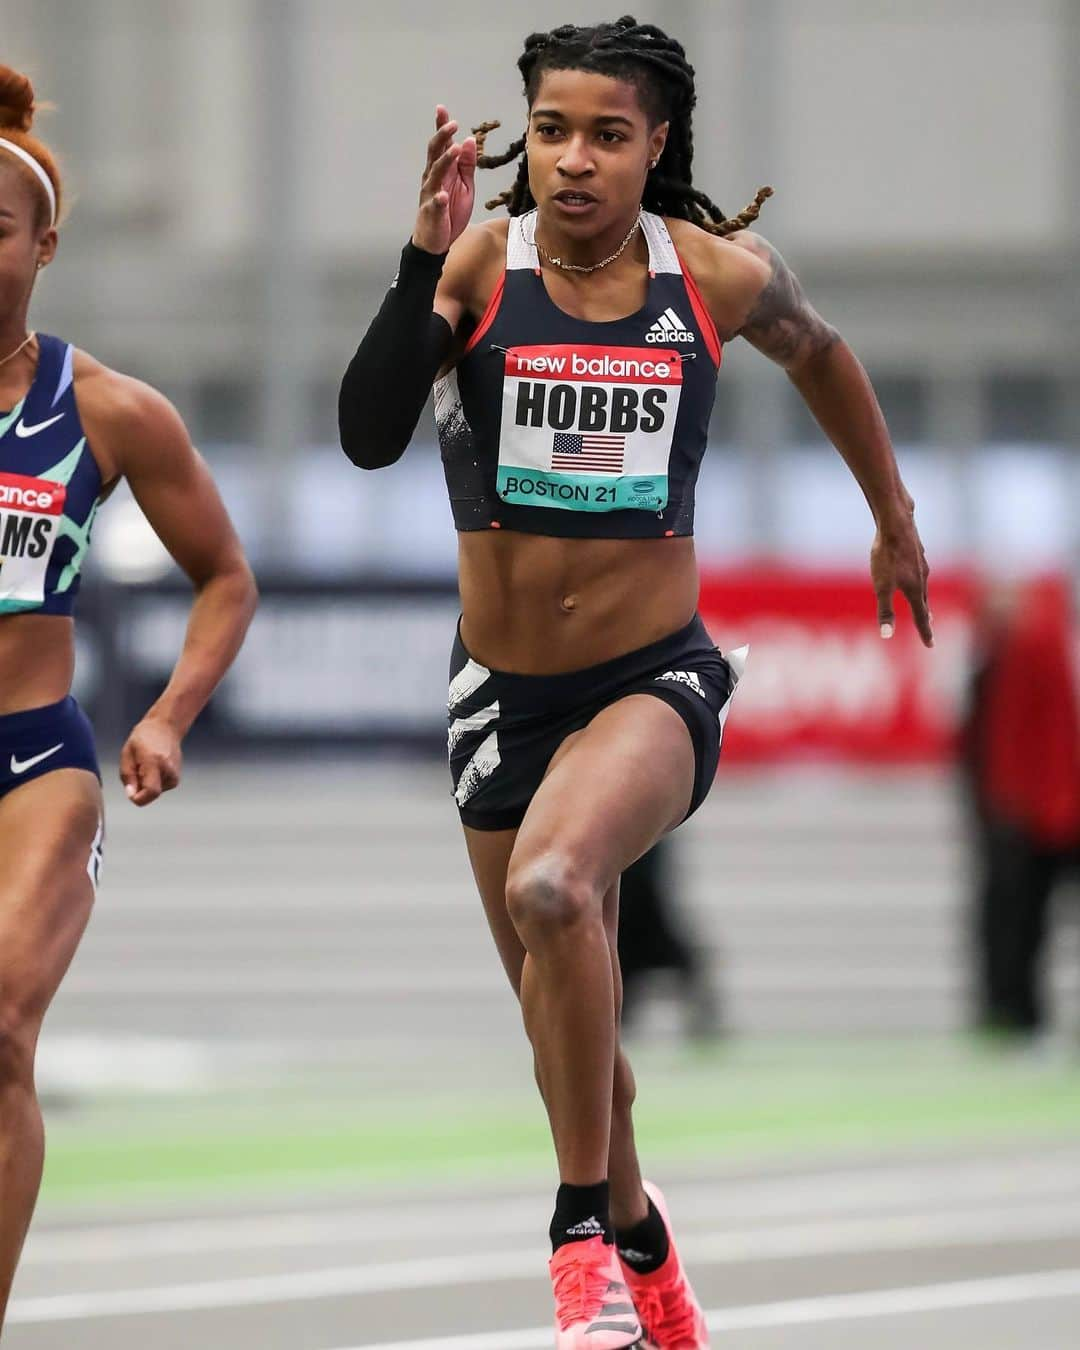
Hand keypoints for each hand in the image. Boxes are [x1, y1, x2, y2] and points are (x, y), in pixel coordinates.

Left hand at [119, 716, 182, 806]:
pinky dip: (153, 782)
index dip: (139, 798)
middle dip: (140, 789)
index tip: (131, 793)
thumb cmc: (144, 737)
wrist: (165, 728)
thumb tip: (131, 794)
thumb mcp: (127, 754)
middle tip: (136, 771)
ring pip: (154, 792)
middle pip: (151, 794)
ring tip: (145, 766)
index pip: (151, 792)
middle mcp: (168, 770)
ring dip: (146, 784)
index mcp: (154, 762)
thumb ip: (128, 776)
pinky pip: (160, 788)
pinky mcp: (176, 778)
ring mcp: (175, 775)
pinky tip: (153, 767)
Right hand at [412, 105, 476, 255]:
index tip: (442, 110)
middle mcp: (433, 178)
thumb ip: (466, 164)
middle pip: (435, 153)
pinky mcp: (433, 213)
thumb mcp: (464, 185)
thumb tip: (469, 140)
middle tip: (452, 124)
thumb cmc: (450, 211)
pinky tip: (442, 196)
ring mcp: (431, 195)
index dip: (442, 128)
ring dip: (444, 161)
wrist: (436, 240)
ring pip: (435, 174)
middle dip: (442, 137)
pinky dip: (438, 200)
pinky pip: (435, 204)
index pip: (441, 145)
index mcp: (443, 170)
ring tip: (454, 150)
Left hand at [871, 503, 932, 647]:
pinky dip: (918, 578)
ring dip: (922, 597)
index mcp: (914, 589)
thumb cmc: (887, 555)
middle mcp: (922, 577)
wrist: (896, 523)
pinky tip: (914, 572)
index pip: (921, 616)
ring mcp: (920, 563)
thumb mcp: (882, 586)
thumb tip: (887, 635)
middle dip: (925, 616)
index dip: (924, 632)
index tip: (930, 645)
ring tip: (922, 604)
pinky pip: (918, 569)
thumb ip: (885, 611)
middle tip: (928, 627)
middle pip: (924, 601)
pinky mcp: (916, 550)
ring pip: (922, 585)